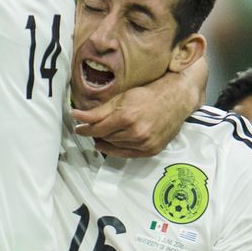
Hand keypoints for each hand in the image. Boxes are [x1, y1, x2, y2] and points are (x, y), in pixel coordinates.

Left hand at [73, 58, 205, 156]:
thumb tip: (77, 116)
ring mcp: (145, 143)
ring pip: (115, 147)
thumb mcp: (121, 98)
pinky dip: (117, 150)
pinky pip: (128, 155)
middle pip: (106, 138)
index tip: (79, 129)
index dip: (85, 129)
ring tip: (102, 135)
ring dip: (106, 142)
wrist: (174, 100)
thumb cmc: (148, 95)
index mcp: (127, 117)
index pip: (98, 129)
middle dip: (96, 134)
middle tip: (91, 129)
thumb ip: (98, 111)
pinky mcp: (151, 150)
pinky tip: (112, 145)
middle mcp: (136, 133)